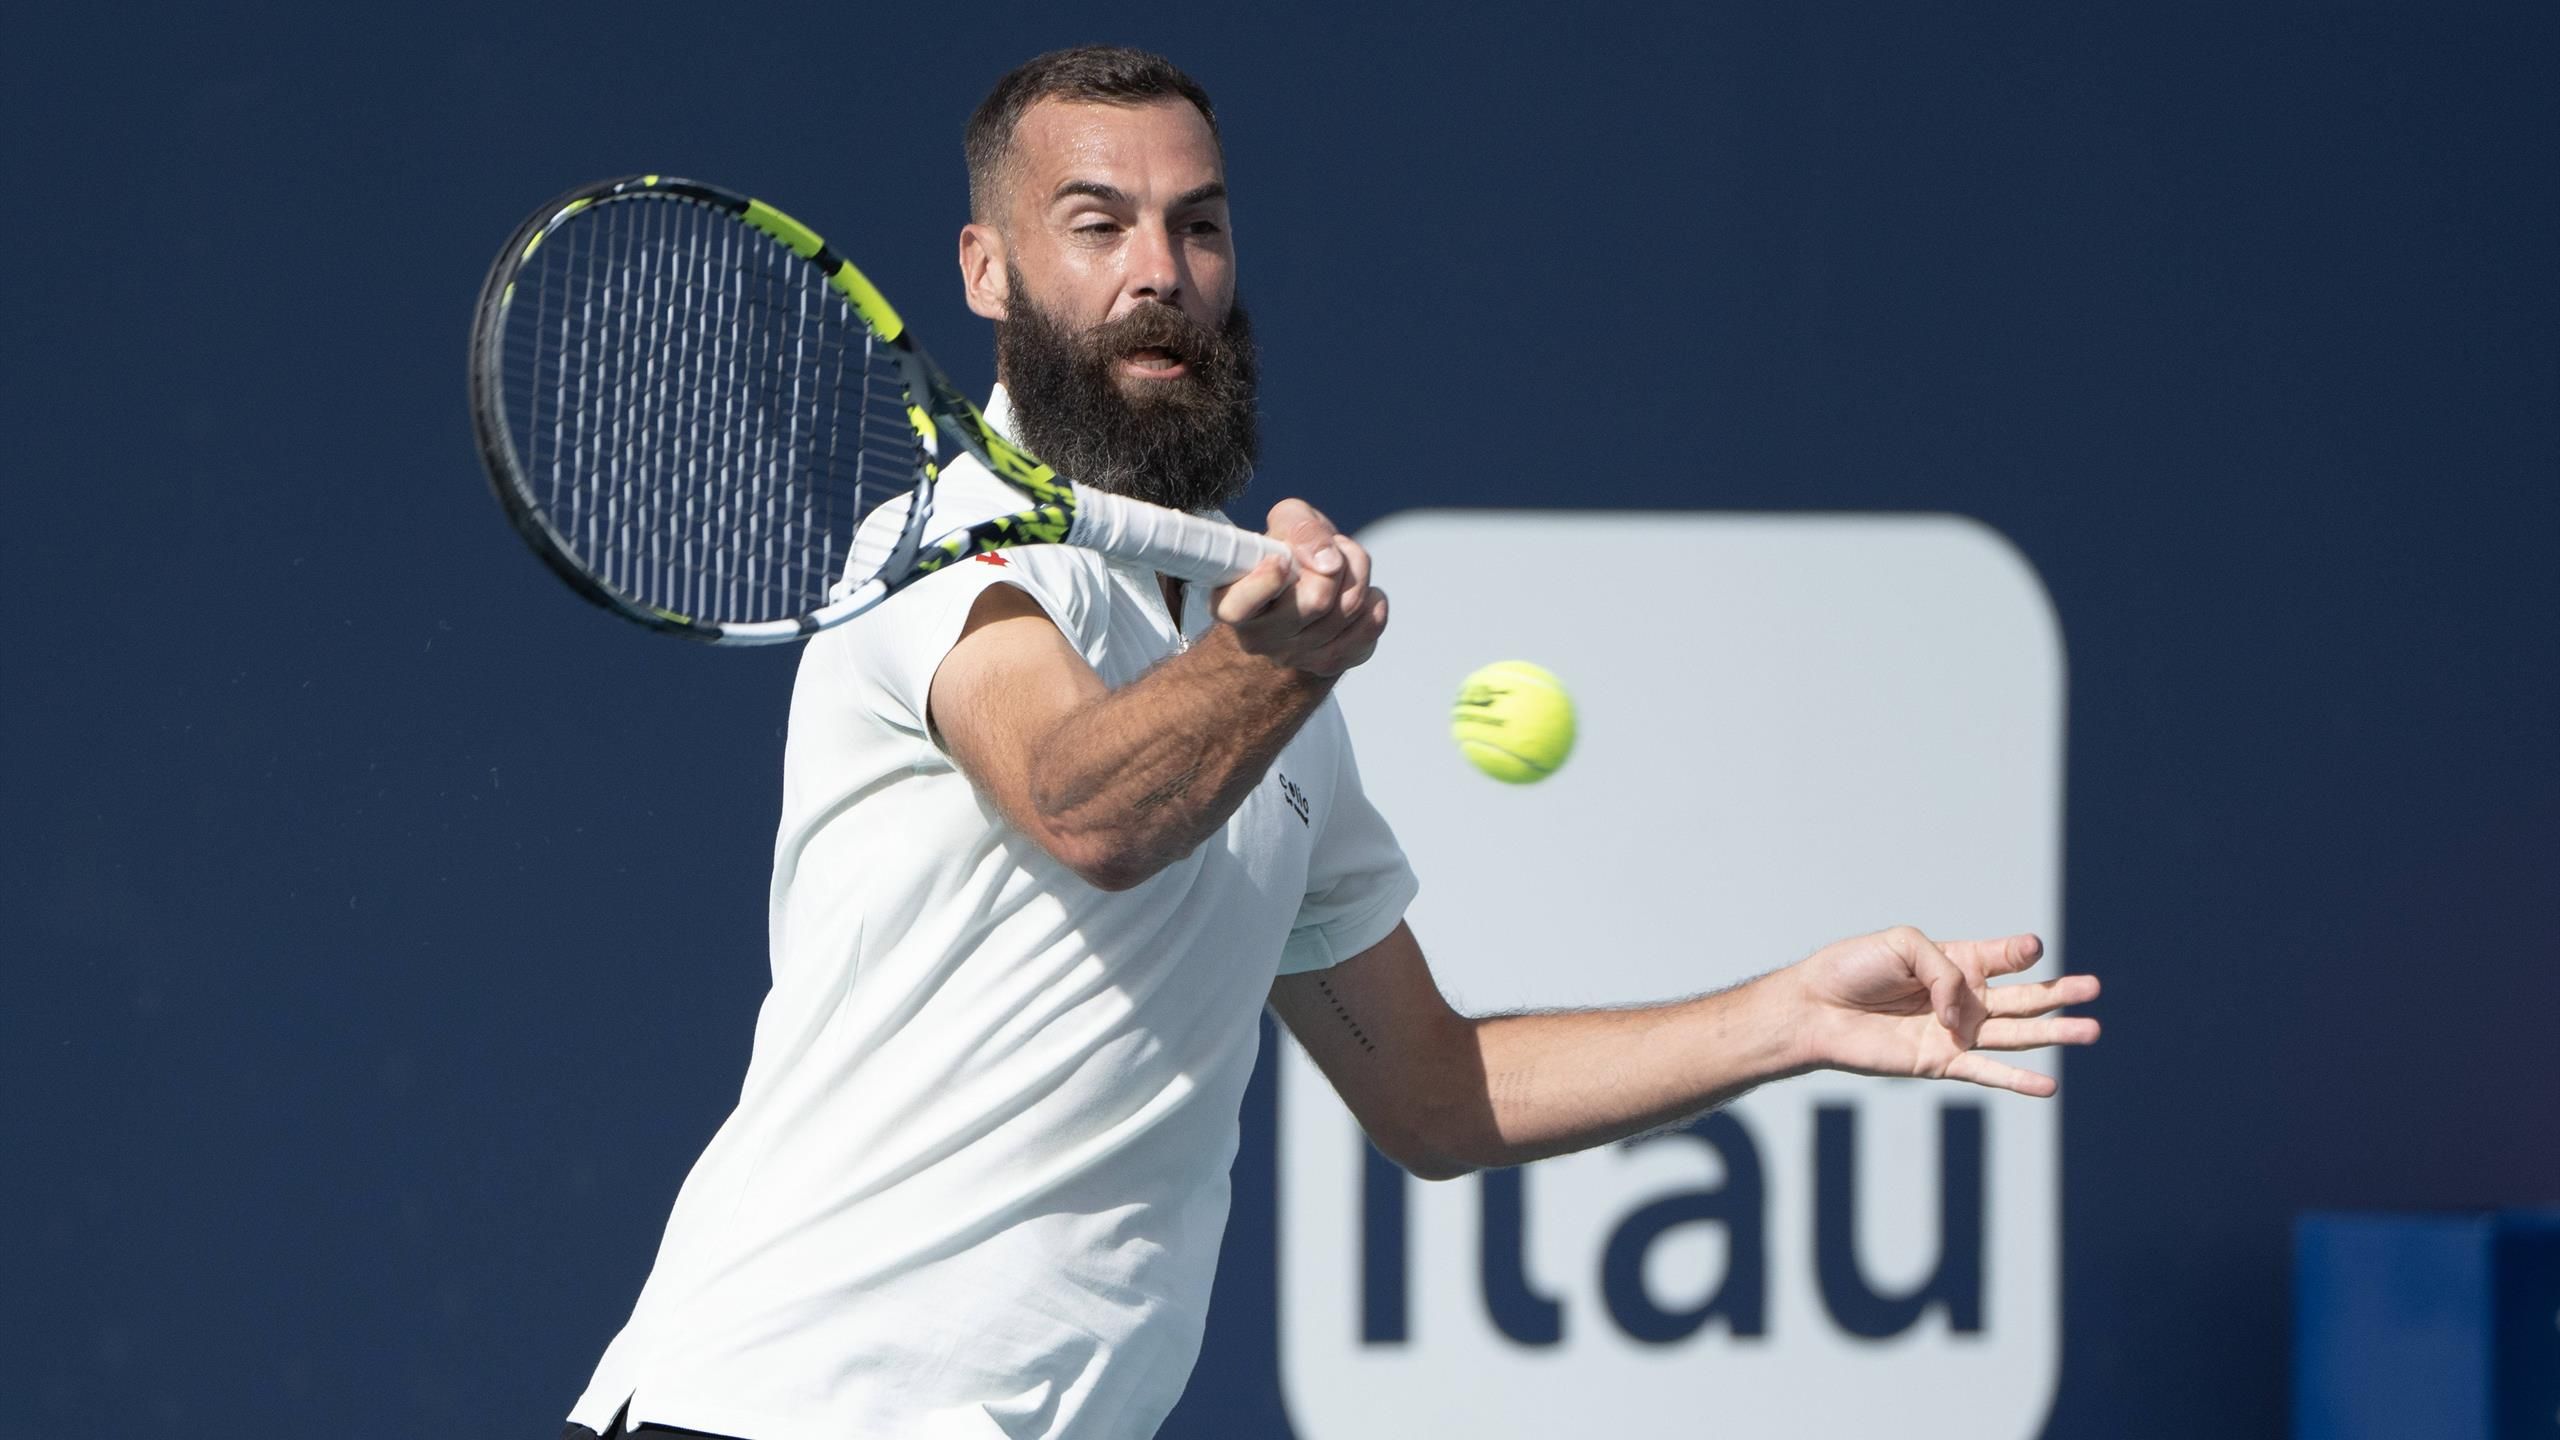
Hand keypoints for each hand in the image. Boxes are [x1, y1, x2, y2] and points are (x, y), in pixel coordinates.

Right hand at [1212, 498, 1389, 676]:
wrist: (1302, 587)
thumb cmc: (1287, 552)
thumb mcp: (1285, 522)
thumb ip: (1300, 528)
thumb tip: (1328, 562)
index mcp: (1231, 603)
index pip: (1241, 606)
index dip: (1267, 580)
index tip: (1281, 559)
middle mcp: (1258, 638)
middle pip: (1316, 601)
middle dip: (1337, 562)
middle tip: (1331, 550)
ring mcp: (1295, 656)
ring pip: (1350, 609)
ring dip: (1358, 573)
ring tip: (1343, 564)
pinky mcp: (1331, 664)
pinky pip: (1371, 627)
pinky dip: (1374, 600)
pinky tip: (1358, 591)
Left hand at [1784, 927, 2099, 1096]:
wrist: (1815, 1008)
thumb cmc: (1853, 969)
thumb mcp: (1903, 944)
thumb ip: (1945, 970)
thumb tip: (1966, 1016)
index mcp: (1955, 960)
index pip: (2002, 956)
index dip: (2020, 952)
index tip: (2032, 949)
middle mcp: (1962, 998)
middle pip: (2023, 997)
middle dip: (2060, 993)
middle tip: (2096, 988)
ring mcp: (1955, 1032)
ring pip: (2016, 1034)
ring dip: (2054, 1033)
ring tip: (2093, 1030)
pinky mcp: (1940, 1062)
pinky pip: (1986, 1073)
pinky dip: (2017, 1081)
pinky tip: (2049, 1086)